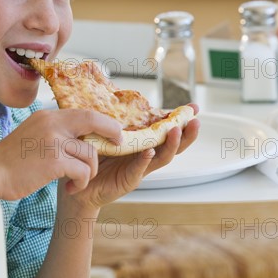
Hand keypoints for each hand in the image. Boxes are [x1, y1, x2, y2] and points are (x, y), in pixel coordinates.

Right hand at [0, 109, 121, 200]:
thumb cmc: (10, 159)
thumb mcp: (33, 133)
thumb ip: (54, 130)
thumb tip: (80, 135)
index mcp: (48, 116)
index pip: (83, 112)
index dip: (102, 121)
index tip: (112, 131)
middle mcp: (52, 124)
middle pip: (94, 120)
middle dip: (112, 131)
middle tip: (119, 142)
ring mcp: (54, 141)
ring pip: (90, 153)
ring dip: (90, 170)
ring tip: (78, 179)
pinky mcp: (54, 161)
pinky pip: (83, 171)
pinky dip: (81, 181)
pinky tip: (72, 187)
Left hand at [61, 104, 199, 209]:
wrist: (82, 184)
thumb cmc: (95, 156)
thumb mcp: (108, 134)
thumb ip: (117, 121)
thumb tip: (116, 93)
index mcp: (143, 143)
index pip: (166, 130)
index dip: (180, 120)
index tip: (194, 108)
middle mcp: (146, 155)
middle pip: (173, 146)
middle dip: (186, 133)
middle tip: (195, 121)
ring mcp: (140, 169)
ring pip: (162, 158)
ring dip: (171, 145)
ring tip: (176, 132)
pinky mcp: (128, 180)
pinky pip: (139, 170)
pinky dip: (145, 161)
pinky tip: (150, 152)